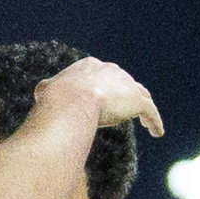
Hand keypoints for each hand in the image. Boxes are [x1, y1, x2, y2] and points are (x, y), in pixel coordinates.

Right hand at [42, 56, 164, 139]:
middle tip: (128, 107)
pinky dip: (155, 122)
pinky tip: (157, 132)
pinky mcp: (137, 101)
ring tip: (147, 120)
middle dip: (127, 95)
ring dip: (144, 107)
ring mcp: (126, 85)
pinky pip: (150, 112)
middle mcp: (112, 72)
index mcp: (91, 66)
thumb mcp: (47, 89)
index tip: (106, 98)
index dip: (105, 87)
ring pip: (140, 96)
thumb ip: (48, 88)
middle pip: (125, 83)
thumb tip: (42, 90)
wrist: (71, 101)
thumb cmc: (56, 98)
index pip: (103, 76)